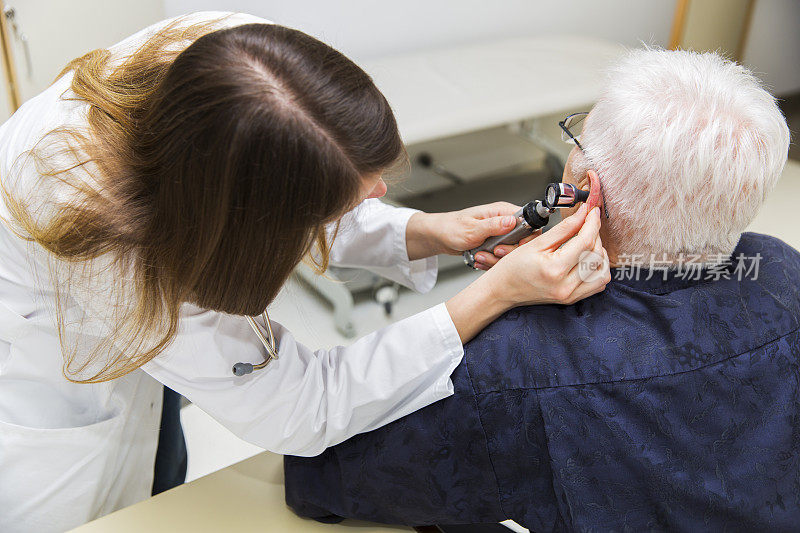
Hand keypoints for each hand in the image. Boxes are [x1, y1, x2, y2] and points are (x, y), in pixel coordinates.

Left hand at [405, 202, 538, 261]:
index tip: (516, 246)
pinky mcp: (495, 245)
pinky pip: (500, 258)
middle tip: (494, 251)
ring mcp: (499, 235)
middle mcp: (503, 222)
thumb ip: (493, 225)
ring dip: (495, 259)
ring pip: (511, 253)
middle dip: (508, 251)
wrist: (439, 237)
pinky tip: (479, 259)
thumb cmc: (451, 228)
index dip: (526, 237)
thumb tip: (512, 221)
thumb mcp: (471, 229)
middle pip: (522, 240)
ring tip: (480, 256)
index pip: (528, 222)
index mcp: (501, 211)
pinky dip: (490, 262)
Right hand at [485, 204, 610, 306]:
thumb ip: (563, 228)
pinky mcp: (572, 299)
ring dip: (600, 253)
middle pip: (596, 254)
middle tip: (587, 224)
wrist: (501, 291)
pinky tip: (588, 259)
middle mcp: (565, 285)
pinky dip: (598, 269)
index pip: (585, 241)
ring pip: (602, 271)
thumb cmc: (511, 268)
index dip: (592, 222)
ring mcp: (570, 294)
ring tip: (588, 243)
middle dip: (595, 234)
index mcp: (554, 269)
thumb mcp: (536, 243)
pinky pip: (598, 284)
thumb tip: (583, 214)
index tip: (592, 211)